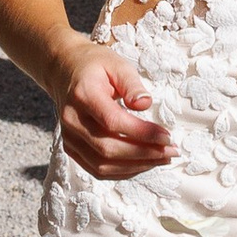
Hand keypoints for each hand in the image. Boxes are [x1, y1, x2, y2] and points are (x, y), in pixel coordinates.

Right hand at [56, 41, 170, 177]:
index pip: (113, 122)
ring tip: (162, 159)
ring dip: (136, 166)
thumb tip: (145, 104)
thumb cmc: (95, 67)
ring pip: (102, 165)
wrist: (65, 71)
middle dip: (144, 153)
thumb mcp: (117, 65)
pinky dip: (123, 172)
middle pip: (108, 148)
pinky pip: (97, 169)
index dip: (142, 133)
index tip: (167, 136)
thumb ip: (132, 84)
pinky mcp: (71, 149)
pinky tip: (144, 164)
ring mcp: (69, 137)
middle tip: (171, 151)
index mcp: (83, 95)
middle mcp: (72, 120)